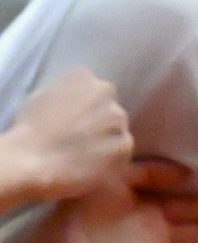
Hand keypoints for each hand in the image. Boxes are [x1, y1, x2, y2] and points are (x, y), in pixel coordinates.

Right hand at [0, 68, 136, 209]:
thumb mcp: (42, 97)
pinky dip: (111, 159)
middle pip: (109, 109)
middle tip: (80, 140)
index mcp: (82, 76)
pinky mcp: (125, 143)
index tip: (74, 123)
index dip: (85, 110)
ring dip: (106, 140)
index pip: (94, 91)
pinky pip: (121, 151)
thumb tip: (75, 101)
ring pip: (118, 129)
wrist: (31, 160)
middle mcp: (105, 91)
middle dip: (99, 124)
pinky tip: (91, 166)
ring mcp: (118, 117)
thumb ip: (67, 93)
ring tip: (84, 155)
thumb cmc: (28, 132)